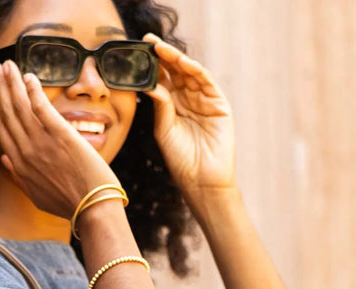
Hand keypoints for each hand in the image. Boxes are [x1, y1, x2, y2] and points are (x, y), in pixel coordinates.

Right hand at [0, 60, 119, 217]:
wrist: (91, 208)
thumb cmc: (68, 204)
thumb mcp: (37, 195)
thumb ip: (19, 177)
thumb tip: (6, 159)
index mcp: (19, 166)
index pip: (1, 132)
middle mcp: (25, 153)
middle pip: (7, 114)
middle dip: (0, 88)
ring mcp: (41, 143)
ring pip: (20, 107)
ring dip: (12, 83)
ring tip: (7, 66)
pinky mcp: (60, 135)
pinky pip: (41, 107)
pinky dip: (33, 90)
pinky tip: (28, 76)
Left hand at [141, 34, 235, 195]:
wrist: (201, 180)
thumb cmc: (181, 161)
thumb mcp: (165, 131)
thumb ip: (161, 107)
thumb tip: (152, 85)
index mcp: (173, 108)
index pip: (162, 82)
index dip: (151, 67)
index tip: (136, 53)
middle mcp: (188, 101)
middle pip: (175, 73)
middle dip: (162, 56)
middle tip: (147, 41)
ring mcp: (204, 100)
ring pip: (189, 73)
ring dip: (176, 59)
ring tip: (160, 47)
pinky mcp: (218, 103)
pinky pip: (206, 82)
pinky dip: (194, 70)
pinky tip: (181, 63)